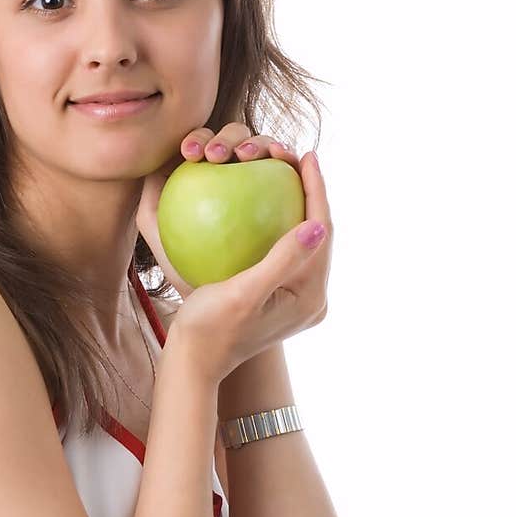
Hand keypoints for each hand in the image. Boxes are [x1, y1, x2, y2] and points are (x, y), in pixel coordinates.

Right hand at [137, 125, 331, 385]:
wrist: (194, 362)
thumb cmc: (209, 330)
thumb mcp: (244, 293)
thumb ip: (282, 260)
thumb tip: (318, 224)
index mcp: (311, 297)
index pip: (322, 231)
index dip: (317, 190)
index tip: (306, 154)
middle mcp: (312, 298)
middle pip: (318, 232)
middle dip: (311, 192)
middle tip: (295, 154)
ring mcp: (297, 299)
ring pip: (304, 238)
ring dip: (296, 203)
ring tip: (282, 169)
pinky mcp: (280, 297)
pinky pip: (285, 249)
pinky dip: (275, 221)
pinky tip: (256, 198)